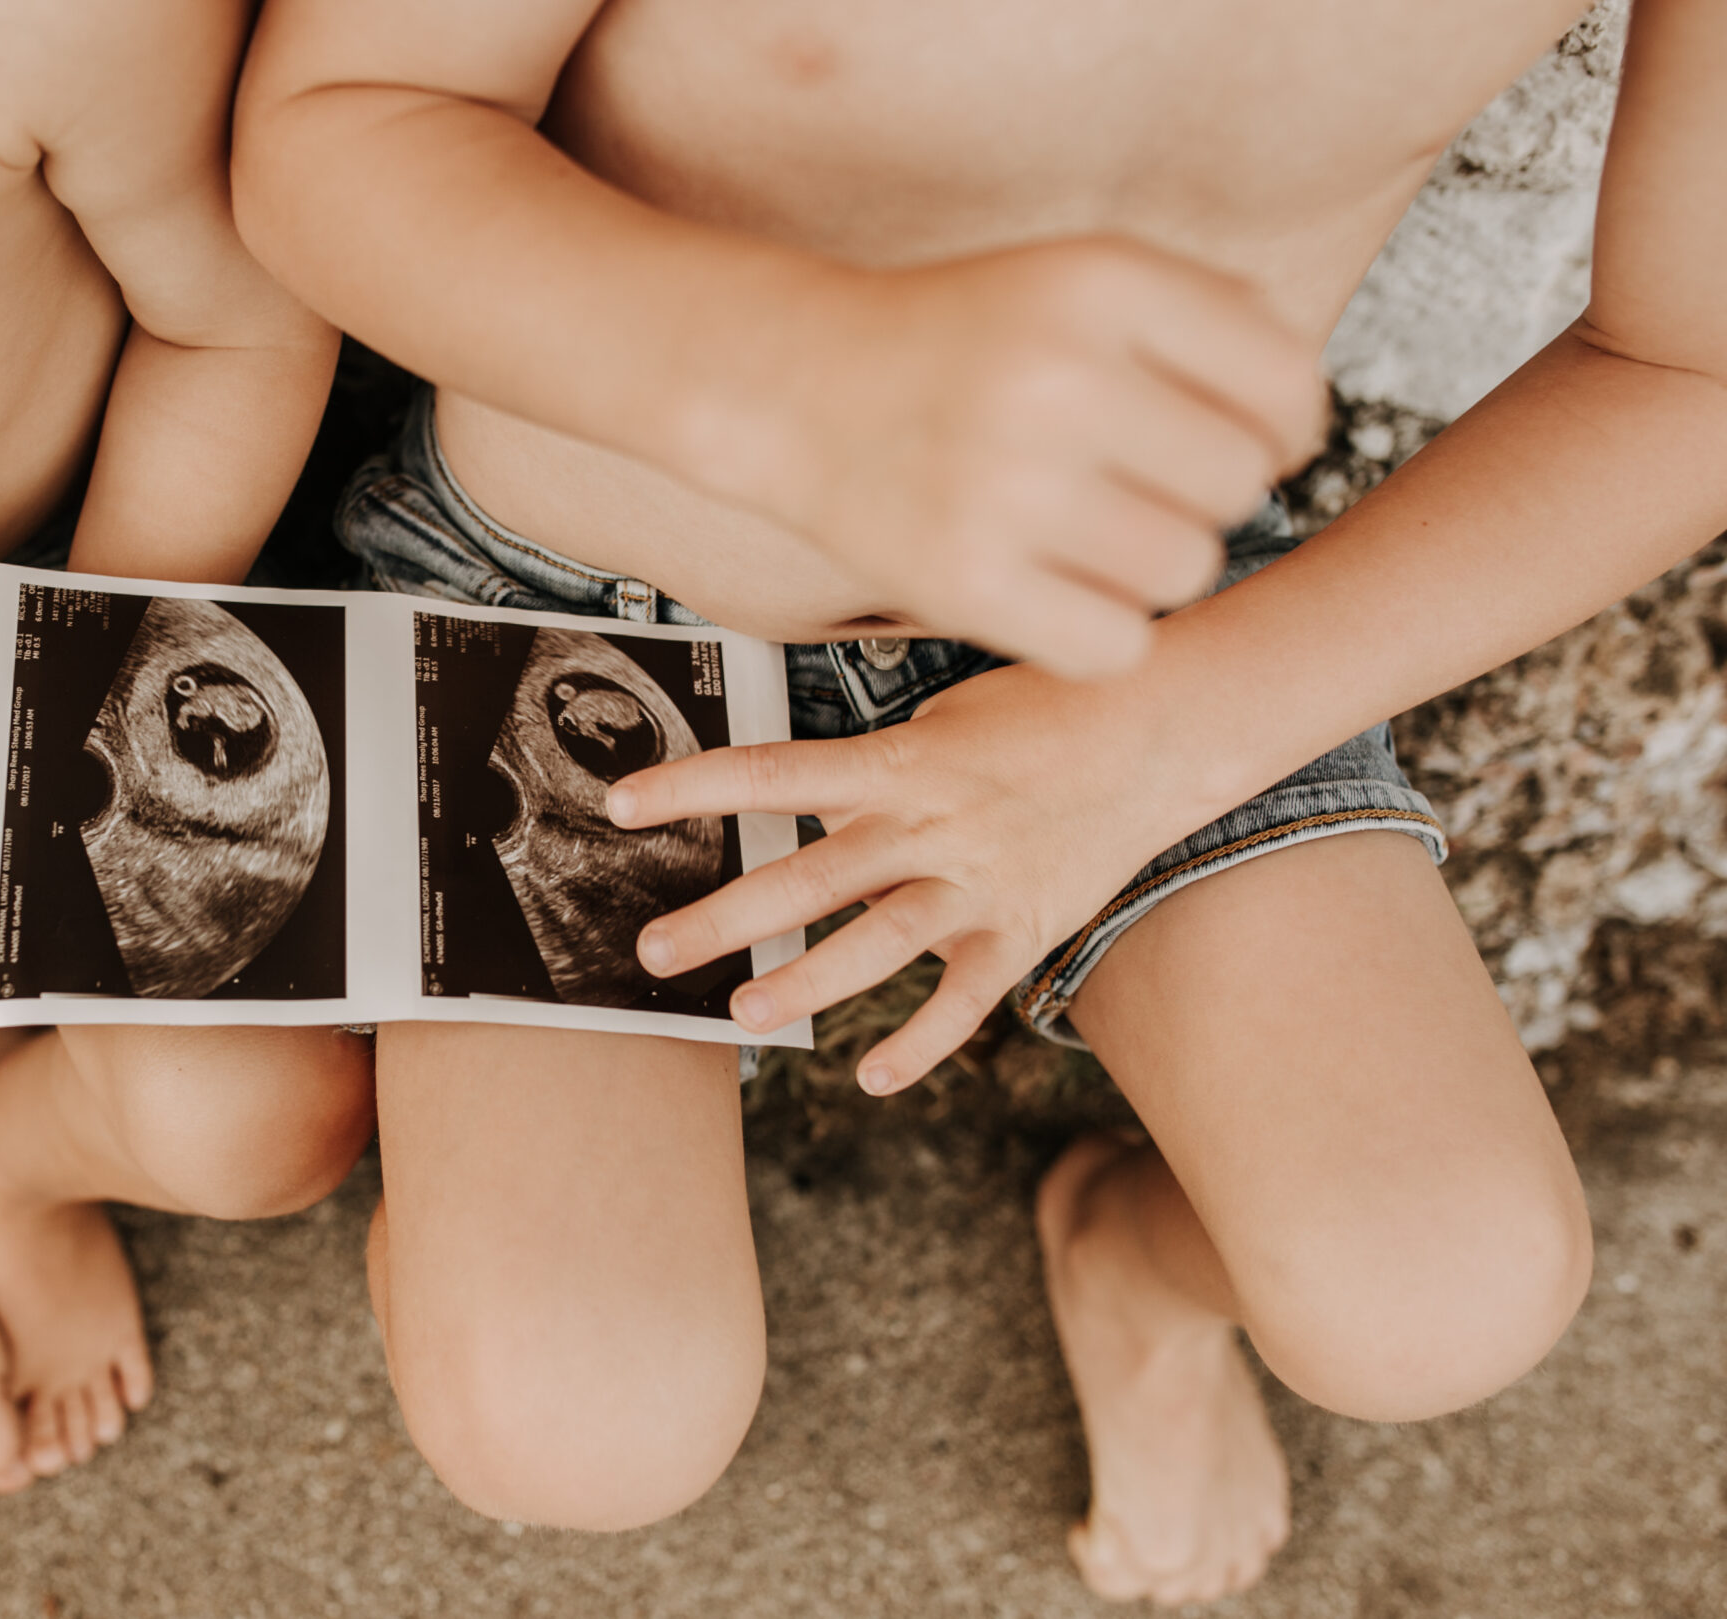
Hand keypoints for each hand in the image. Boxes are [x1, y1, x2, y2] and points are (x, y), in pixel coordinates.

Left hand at [608, 662, 1217, 1093]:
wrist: (1164, 727)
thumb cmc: (1040, 709)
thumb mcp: (942, 718)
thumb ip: (871, 767)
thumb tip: (796, 798)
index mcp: (900, 761)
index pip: (774, 772)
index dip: (692, 788)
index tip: (619, 804)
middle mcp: (933, 825)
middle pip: (809, 877)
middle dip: (725, 918)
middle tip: (653, 953)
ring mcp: (980, 883)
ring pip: (878, 946)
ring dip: (806, 984)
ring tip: (741, 1015)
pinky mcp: (1025, 929)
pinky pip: (964, 999)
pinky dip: (921, 1042)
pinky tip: (872, 1075)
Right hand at [681, 237, 1325, 677]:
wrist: (799, 388)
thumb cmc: (963, 340)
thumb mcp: (1081, 276)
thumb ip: (1212, 315)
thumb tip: (1305, 417)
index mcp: (1101, 284)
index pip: (1285, 386)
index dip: (1281, 427)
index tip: (1230, 436)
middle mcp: (1058, 378)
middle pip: (1239, 485)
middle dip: (1203, 493)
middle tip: (1138, 487)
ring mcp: (1007, 485)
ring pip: (1185, 569)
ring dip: (1154, 565)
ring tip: (1095, 536)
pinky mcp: (964, 580)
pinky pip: (1115, 643)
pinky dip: (1103, 631)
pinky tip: (1061, 591)